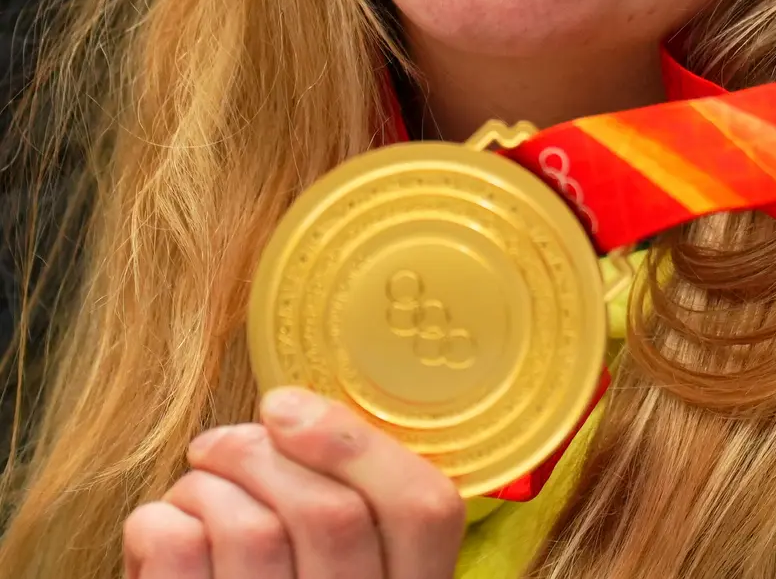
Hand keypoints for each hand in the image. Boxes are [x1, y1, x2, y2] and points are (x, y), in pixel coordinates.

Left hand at [123, 387, 462, 578]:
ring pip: (250, 529)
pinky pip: (178, 551)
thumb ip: (353, 507)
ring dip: (204, 487)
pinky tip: (159, 531)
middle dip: (257, 452)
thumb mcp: (344, 565)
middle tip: (218, 446)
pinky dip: (155, 521)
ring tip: (192, 496)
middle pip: (331, 511)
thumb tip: (295, 416)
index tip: (287, 408)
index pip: (425, 509)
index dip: (357, 444)